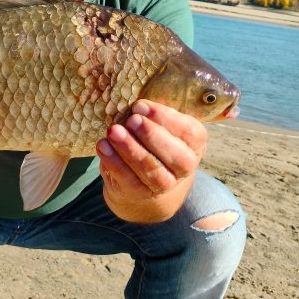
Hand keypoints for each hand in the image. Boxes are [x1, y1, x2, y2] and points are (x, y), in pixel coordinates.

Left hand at [96, 100, 206, 222]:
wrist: (144, 183)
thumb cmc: (153, 143)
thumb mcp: (161, 127)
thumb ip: (154, 116)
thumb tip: (137, 106)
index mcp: (194, 144)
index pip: (190, 132)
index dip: (167, 118)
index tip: (142, 106)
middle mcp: (185, 167)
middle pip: (176, 155)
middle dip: (151, 135)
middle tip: (132, 119)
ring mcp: (165, 184)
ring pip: (151, 169)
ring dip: (130, 148)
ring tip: (113, 131)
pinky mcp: (140, 193)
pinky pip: (128, 179)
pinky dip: (114, 162)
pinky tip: (103, 146)